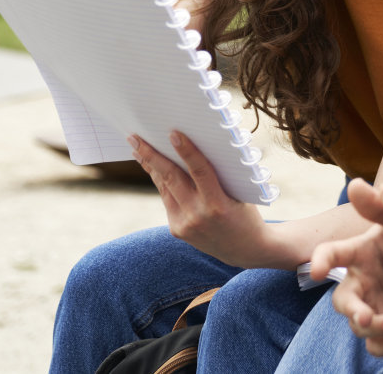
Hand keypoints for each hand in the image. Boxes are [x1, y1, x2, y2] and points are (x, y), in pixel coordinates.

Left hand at [130, 131, 268, 267]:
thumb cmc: (246, 212)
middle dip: (151, 156)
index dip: (187, 151)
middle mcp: (198, 216)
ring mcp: (184, 225)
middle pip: (172, 179)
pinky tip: (153, 168)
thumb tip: (193, 148)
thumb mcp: (240, 193)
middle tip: (135, 138)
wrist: (244, 249)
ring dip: (150, 167)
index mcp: (219, 205)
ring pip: (164, 188)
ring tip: (138, 149)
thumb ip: (219, 176)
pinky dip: (161, 182)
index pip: (200, 171)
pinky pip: (167, 199)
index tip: (173, 133)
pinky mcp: (177, 230)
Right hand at [311, 179, 382, 355]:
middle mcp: (360, 283)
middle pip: (342, 301)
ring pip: (359, 326)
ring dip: (374, 328)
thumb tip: (356, 184)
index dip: (321, 262)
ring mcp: (371, 306)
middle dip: (351, 310)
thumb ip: (380, 206)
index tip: (317, 271)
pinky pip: (377, 345)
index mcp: (359, 255)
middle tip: (365, 315)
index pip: (331, 256)